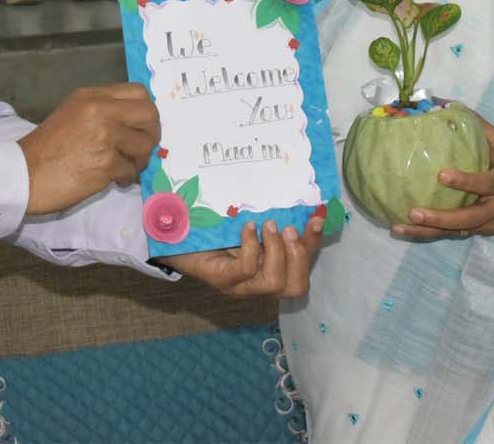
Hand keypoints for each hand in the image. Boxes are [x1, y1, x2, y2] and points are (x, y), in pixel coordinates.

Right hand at [18, 84, 159, 214]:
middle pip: (150, 115)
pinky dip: (124, 178)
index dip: (146, 112)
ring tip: (122, 166)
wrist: (23, 174)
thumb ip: (103, 111)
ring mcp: (104, 136)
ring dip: (138, 160)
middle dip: (151, 134)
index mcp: (92, 96)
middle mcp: (101, 110)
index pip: (139, 92)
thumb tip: (136, 124)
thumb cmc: (46, 148)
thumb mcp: (73, 114)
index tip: (141, 127)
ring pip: (145, 145)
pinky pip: (131, 170)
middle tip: (140, 149)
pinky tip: (110, 178)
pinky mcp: (105, 163)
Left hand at [166, 217, 324, 298]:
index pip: (301, 271)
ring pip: (273, 284)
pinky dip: (251, 247)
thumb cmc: (213, 230)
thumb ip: (272, 222)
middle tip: (287, 229)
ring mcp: (238, 287)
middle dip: (298, 256)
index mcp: (267, 273)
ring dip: (276, 251)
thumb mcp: (249, 224)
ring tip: (265, 225)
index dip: (313, 247)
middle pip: (295, 287)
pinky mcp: (220, 280)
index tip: (318, 218)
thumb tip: (304, 205)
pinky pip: (244, 270)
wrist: (175, 237)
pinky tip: (247, 228)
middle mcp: (256, 286)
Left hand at [390, 116, 493, 239]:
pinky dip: (432, 233)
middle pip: (469, 219)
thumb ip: (478, 127)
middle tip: (413, 212)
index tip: (441, 175)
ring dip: (429, 231)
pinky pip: (456, 234)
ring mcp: (491, 224)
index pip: (486, 183)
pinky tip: (406, 229)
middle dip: (441, 218)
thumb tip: (447, 104)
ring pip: (459, 232)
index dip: (466, 182)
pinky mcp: (484, 232)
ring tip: (399, 227)